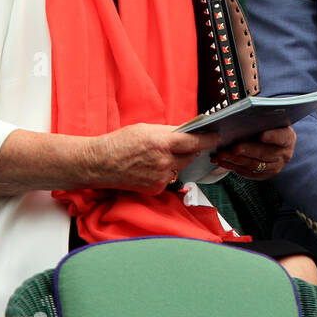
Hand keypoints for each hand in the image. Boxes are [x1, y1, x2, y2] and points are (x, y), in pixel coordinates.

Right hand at [83, 123, 221, 193]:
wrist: (99, 164)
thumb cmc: (119, 143)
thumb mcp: (146, 129)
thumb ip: (168, 132)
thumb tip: (187, 132)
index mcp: (161, 143)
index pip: (194, 142)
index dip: (208, 139)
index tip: (216, 137)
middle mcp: (163, 161)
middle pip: (189, 155)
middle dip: (189, 149)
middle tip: (183, 144)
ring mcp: (160, 177)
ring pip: (180, 167)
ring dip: (177, 160)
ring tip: (160, 155)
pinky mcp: (155, 188)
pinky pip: (169, 178)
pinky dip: (165, 172)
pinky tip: (151, 167)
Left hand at [211, 126, 294, 179]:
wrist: (275, 145)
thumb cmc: (269, 129)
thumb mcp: (271, 123)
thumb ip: (262, 122)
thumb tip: (244, 119)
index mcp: (288, 138)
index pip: (282, 137)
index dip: (273, 136)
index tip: (262, 135)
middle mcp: (284, 154)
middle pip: (265, 154)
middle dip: (248, 151)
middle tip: (234, 148)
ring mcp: (275, 167)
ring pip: (254, 165)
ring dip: (236, 160)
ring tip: (222, 155)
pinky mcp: (264, 175)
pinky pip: (248, 173)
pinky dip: (233, 167)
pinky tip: (222, 161)